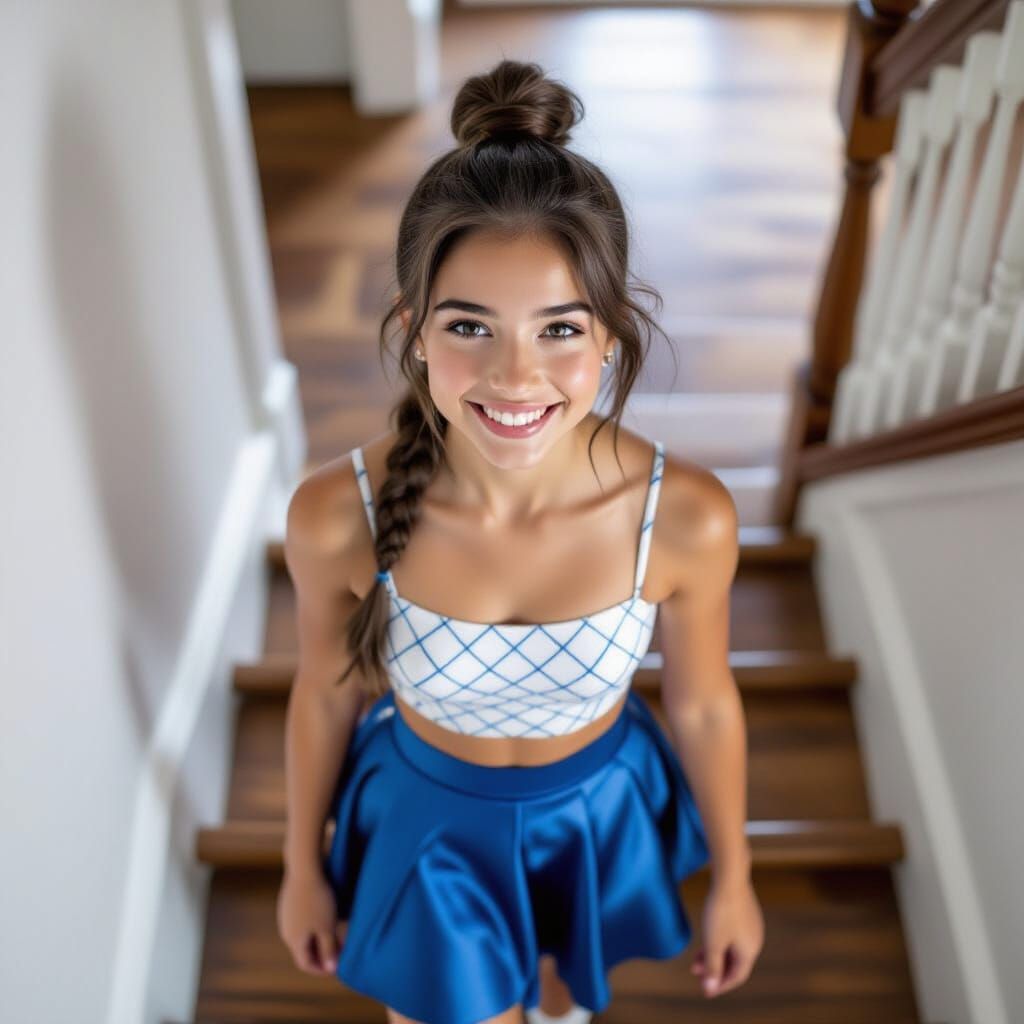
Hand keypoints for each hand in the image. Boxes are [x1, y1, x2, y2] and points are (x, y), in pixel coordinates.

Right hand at [276, 867, 347, 975]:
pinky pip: (301, 921)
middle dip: (321, 954)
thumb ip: (328, 949)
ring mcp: (286, 916)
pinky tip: (324, 918)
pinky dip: (313, 926)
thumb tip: (330, 969)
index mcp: (294, 940)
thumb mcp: (327, 927)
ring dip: (318, 939)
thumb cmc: (318, 900)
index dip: (320, 969)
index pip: (305, 964)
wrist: (303, 869)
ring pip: (303, 935)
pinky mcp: (288, 903)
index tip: (335, 968)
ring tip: (334, 936)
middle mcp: (286, 931)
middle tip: (338, 952)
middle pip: (303, 950)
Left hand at [690, 876, 763, 996]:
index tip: (704, 990)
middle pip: (735, 963)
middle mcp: (754, 941)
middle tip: (696, 973)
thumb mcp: (713, 942)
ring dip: (715, 956)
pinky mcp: (745, 913)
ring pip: (732, 949)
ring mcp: (751, 926)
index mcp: (750, 951)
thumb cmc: (721, 911)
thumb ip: (712, 967)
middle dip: (715, 970)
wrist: (730, 876)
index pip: (737, 977)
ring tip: (696, 958)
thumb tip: (710, 989)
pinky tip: (707, 938)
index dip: (720, 985)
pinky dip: (719, 942)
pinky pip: (732, 936)